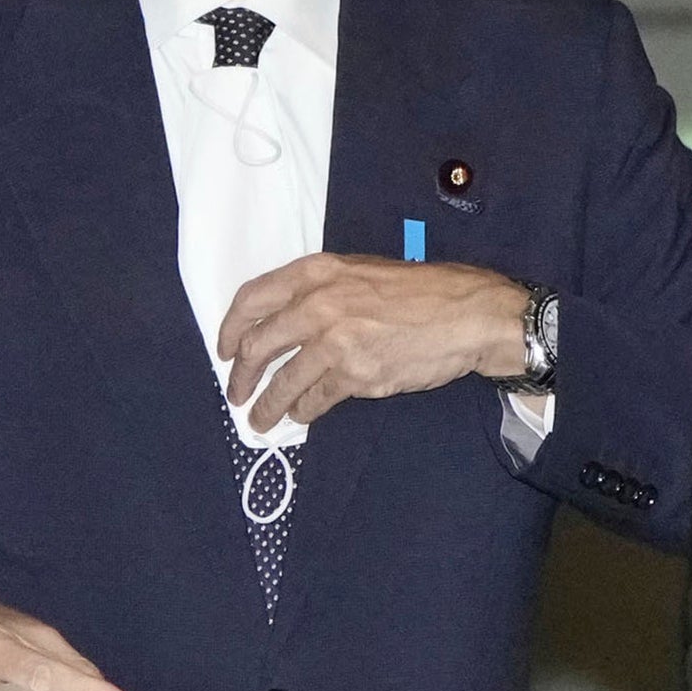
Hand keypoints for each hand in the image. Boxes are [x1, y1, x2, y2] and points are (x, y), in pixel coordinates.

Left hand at [218, 253, 528, 432]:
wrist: (467, 315)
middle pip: (257, 345)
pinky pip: (315, 399)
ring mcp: (335, 342)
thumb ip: (317, 290)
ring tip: (258, 419)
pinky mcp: (356, 375)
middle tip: (234, 391)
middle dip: (240, 374)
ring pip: (282, 381)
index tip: (224, 349)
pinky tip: (299, 416)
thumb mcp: (358, 271)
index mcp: (315, 273)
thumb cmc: (418, 291)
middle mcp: (318, 304)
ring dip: (266, 404)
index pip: (251, 299)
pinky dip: (302, 411)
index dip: (230, 328)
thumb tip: (281, 321)